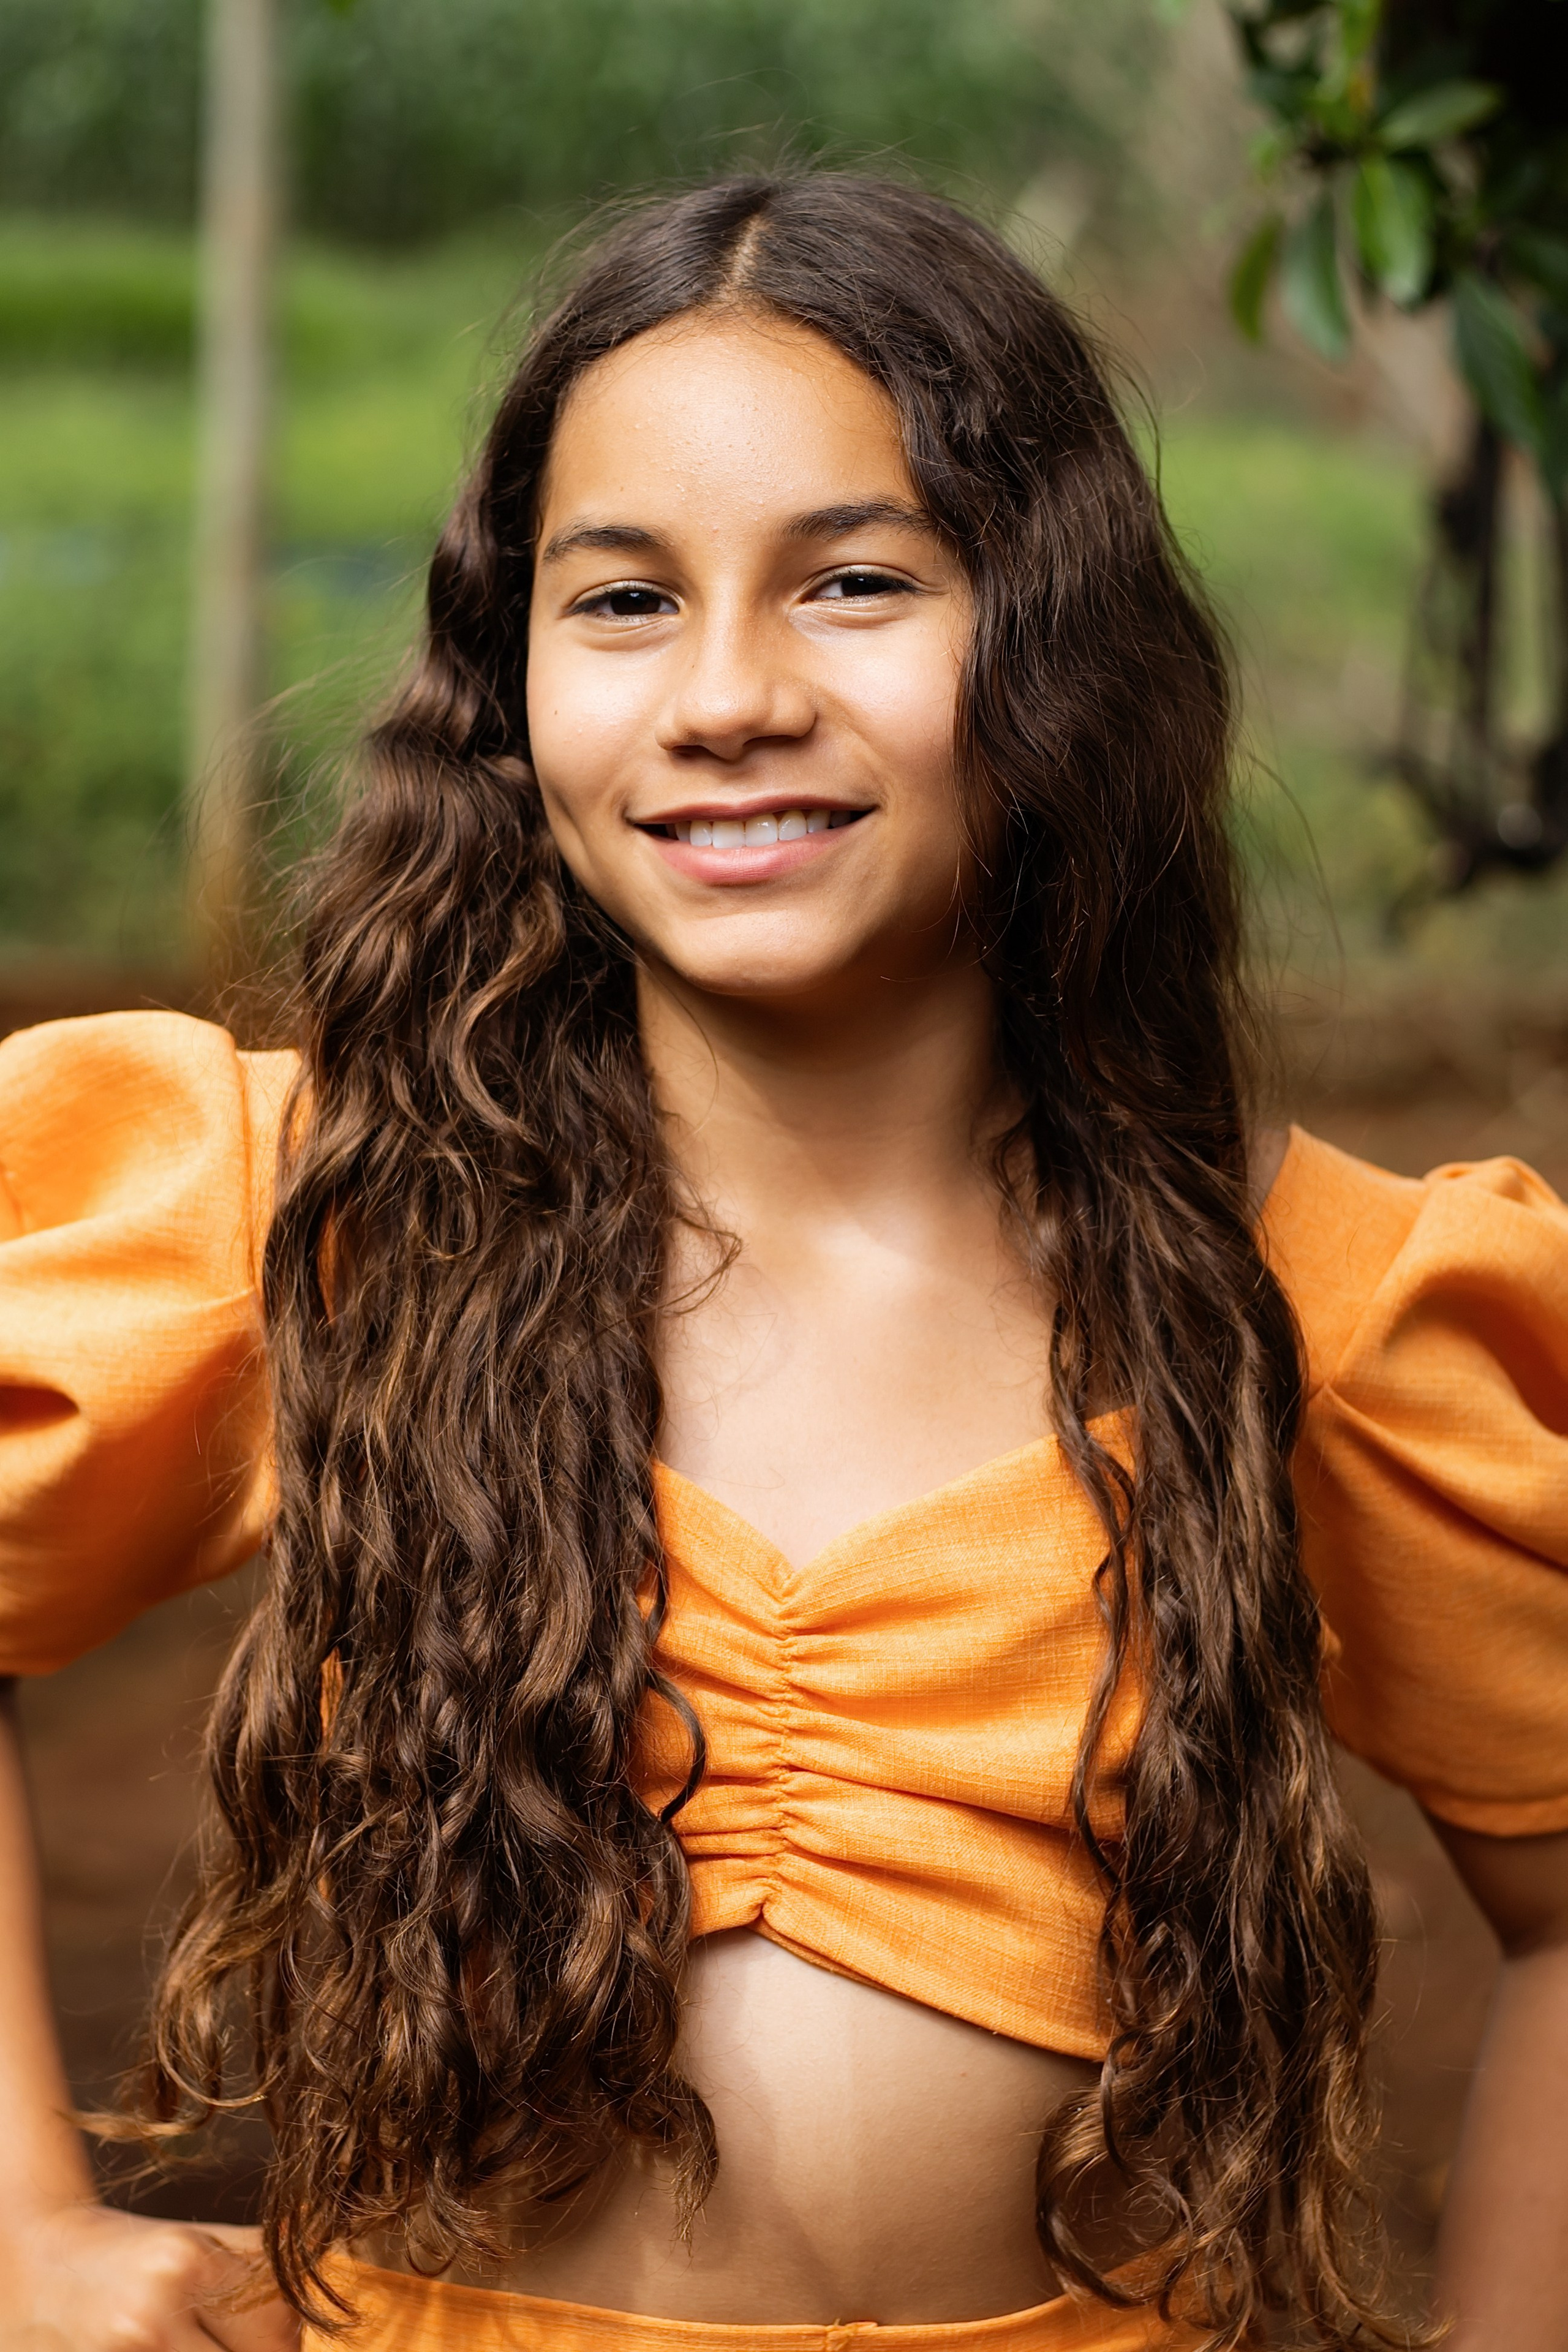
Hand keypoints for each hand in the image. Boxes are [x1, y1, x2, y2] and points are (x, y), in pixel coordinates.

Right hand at [0, 2201, 299, 2350]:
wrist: (43, 2259)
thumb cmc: (138, 2250)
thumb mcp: (204, 2239)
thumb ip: (268, 2264)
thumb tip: (342, 2275)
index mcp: (185, 2264)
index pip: (277, 2329)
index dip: (287, 2341)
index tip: (281, 2336)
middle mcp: (151, 2315)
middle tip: (240, 2341)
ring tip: (209, 2344)